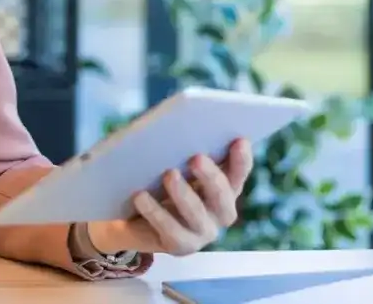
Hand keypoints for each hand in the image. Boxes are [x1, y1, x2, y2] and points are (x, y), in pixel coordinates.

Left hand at [87, 138, 252, 256]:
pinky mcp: (180, 246)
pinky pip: (169, 230)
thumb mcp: (169, 160)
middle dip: (210, 176)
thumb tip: (173, 127)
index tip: (239, 140)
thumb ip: (179, 147)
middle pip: (222, 195)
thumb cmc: (156, 178)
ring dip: (183, 194)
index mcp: (224, 186)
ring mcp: (202, 232)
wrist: (131, 215)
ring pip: (197, 214)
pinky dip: (155, 211)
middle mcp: (220, 211)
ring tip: (169, 174)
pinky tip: (140, 196)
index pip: (238, 172)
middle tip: (196, 158)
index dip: (241, 159)